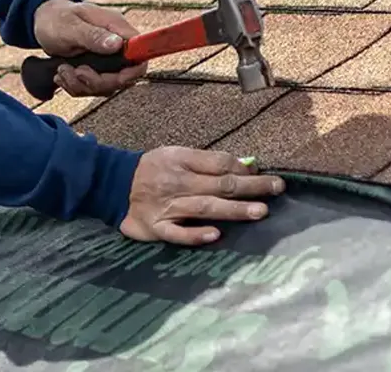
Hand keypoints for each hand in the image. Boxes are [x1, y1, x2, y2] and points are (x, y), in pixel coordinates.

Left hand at [32, 0, 146, 96]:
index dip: (132, 70)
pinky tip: (62, 75)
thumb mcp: (70, 26)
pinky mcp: (96, 68)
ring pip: (107, 85)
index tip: (111, 77)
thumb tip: (118, 44)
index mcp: (115, 27)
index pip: (140, 52)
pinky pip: (93, 87)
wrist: (43, 21)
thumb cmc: (56, 18)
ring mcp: (107, 57)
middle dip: (97, 82)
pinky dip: (76, 86)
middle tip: (76, 72)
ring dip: (82, 85)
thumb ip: (93, 35)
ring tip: (62, 70)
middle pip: (124, 76)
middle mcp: (116, 43)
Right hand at [121, 147, 285, 245]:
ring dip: (233, 210)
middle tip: (277, 189)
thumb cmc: (151, 168)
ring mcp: (167, 206)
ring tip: (260, 212)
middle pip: (219, 185)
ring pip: (205, 207)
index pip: (218, 163)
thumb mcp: (176, 155)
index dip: (243, 168)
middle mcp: (177, 182)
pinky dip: (194, 233)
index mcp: (181, 160)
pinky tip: (214, 235)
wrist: (112, 183)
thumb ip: (208, 161)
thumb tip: (246, 165)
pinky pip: (177, 233)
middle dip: (251, 187)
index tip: (267, 174)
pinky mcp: (157, 227)